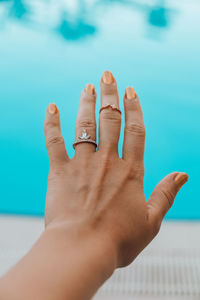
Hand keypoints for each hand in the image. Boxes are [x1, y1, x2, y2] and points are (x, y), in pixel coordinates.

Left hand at [44, 71, 187, 267]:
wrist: (81, 249)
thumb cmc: (117, 240)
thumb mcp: (151, 221)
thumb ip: (166, 194)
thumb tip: (183, 175)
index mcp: (130, 171)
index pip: (135, 130)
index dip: (134, 108)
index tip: (131, 91)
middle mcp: (107, 161)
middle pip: (110, 119)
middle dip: (109, 94)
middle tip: (107, 75)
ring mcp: (82, 163)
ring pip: (85, 124)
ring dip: (86, 103)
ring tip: (87, 86)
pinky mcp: (59, 170)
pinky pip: (54, 140)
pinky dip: (52, 122)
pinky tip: (51, 107)